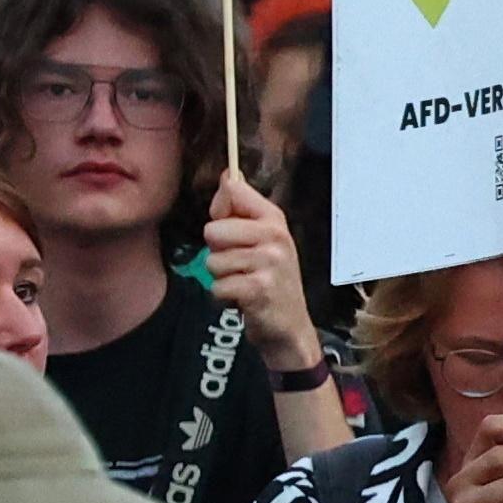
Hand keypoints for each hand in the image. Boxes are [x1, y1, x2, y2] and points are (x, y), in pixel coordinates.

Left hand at [197, 173, 315, 365]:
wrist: (289, 327)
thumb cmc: (271, 279)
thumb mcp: (264, 239)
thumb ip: (241, 209)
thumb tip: (226, 175)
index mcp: (275, 219)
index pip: (232, 190)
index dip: (221, 211)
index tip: (236, 231)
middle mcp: (276, 237)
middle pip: (212, 230)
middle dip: (218, 252)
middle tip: (241, 265)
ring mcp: (269, 263)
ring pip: (212, 262)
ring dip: (222, 278)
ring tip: (244, 284)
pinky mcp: (259, 289)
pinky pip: (217, 287)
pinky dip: (224, 299)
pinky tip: (244, 300)